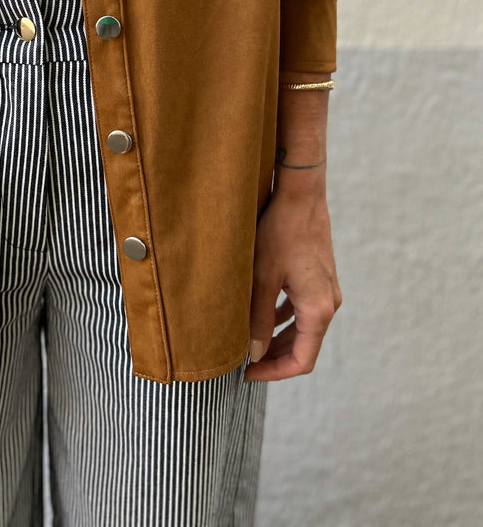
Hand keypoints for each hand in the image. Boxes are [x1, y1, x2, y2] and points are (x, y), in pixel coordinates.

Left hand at [244, 188, 342, 381]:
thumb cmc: (281, 233)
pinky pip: (303, 310)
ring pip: (302, 329)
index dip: (273, 372)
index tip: (246, 374)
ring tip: (247, 343)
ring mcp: (326, 291)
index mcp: (318, 310)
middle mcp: (328, 304)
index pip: (301, 361)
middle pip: (303, 347)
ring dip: (277, 339)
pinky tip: (261, 317)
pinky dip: (283, 319)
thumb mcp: (263, 277)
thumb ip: (258, 318)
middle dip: (273, 358)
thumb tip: (253, 354)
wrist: (301, 195)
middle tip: (242, 362)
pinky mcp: (319, 279)